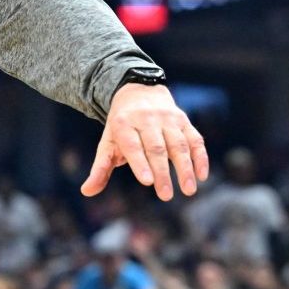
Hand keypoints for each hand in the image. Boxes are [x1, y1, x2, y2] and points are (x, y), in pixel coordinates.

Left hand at [81, 84, 209, 200]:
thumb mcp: (107, 142)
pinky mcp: (184, 121)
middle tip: (165, 196)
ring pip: (178, 144)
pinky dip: (200, 157)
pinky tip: (202, 176)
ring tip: (188, 190)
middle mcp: (146, 119)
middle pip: (156, 148)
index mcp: (123, 124)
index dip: (139, 163)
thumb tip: (86, 191)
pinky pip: (195, 139)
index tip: (147, 182)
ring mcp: (167, 119)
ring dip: (185, 168)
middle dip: (162, 173)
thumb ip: (100, 168)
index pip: (133, 145)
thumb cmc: (121, 126)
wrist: (137, 92)